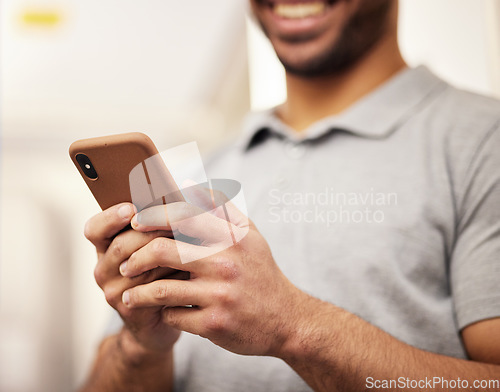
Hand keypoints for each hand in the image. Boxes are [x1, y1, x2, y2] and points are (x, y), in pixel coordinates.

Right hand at [84, 203, 183, 356]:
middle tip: (177, 224)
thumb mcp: (157, 246)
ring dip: (167, 254)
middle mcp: (104, 268)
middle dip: (152, 232)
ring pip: (138, 266)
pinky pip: (150, 288)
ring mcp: (114, 291)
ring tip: (191, 243)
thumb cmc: (164, 274)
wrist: (161, 322)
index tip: (131, 208)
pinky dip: (172, 276)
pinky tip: (190, 270)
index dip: (110, 217)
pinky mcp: (130, 309)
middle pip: (121, 244)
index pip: (95, 229)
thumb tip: (184, 192)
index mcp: (106, 247)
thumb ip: (159, 223)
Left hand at [119, 195, 303, 356]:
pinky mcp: (214, 324)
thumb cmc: (260, 272)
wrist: (286, 320)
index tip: (135, 224)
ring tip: (129, 293)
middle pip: (161, 251)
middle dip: (135, 258)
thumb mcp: (250, 234)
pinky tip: (160, 312)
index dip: (151, 217)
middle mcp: (225, 263)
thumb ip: (220, 207)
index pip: (181, 216)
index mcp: (232, 236)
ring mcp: (219, 296)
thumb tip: (187, 183)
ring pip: (160, 289)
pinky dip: (161, 314)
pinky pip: (171, 316)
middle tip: (126, 264)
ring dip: (137, 292)